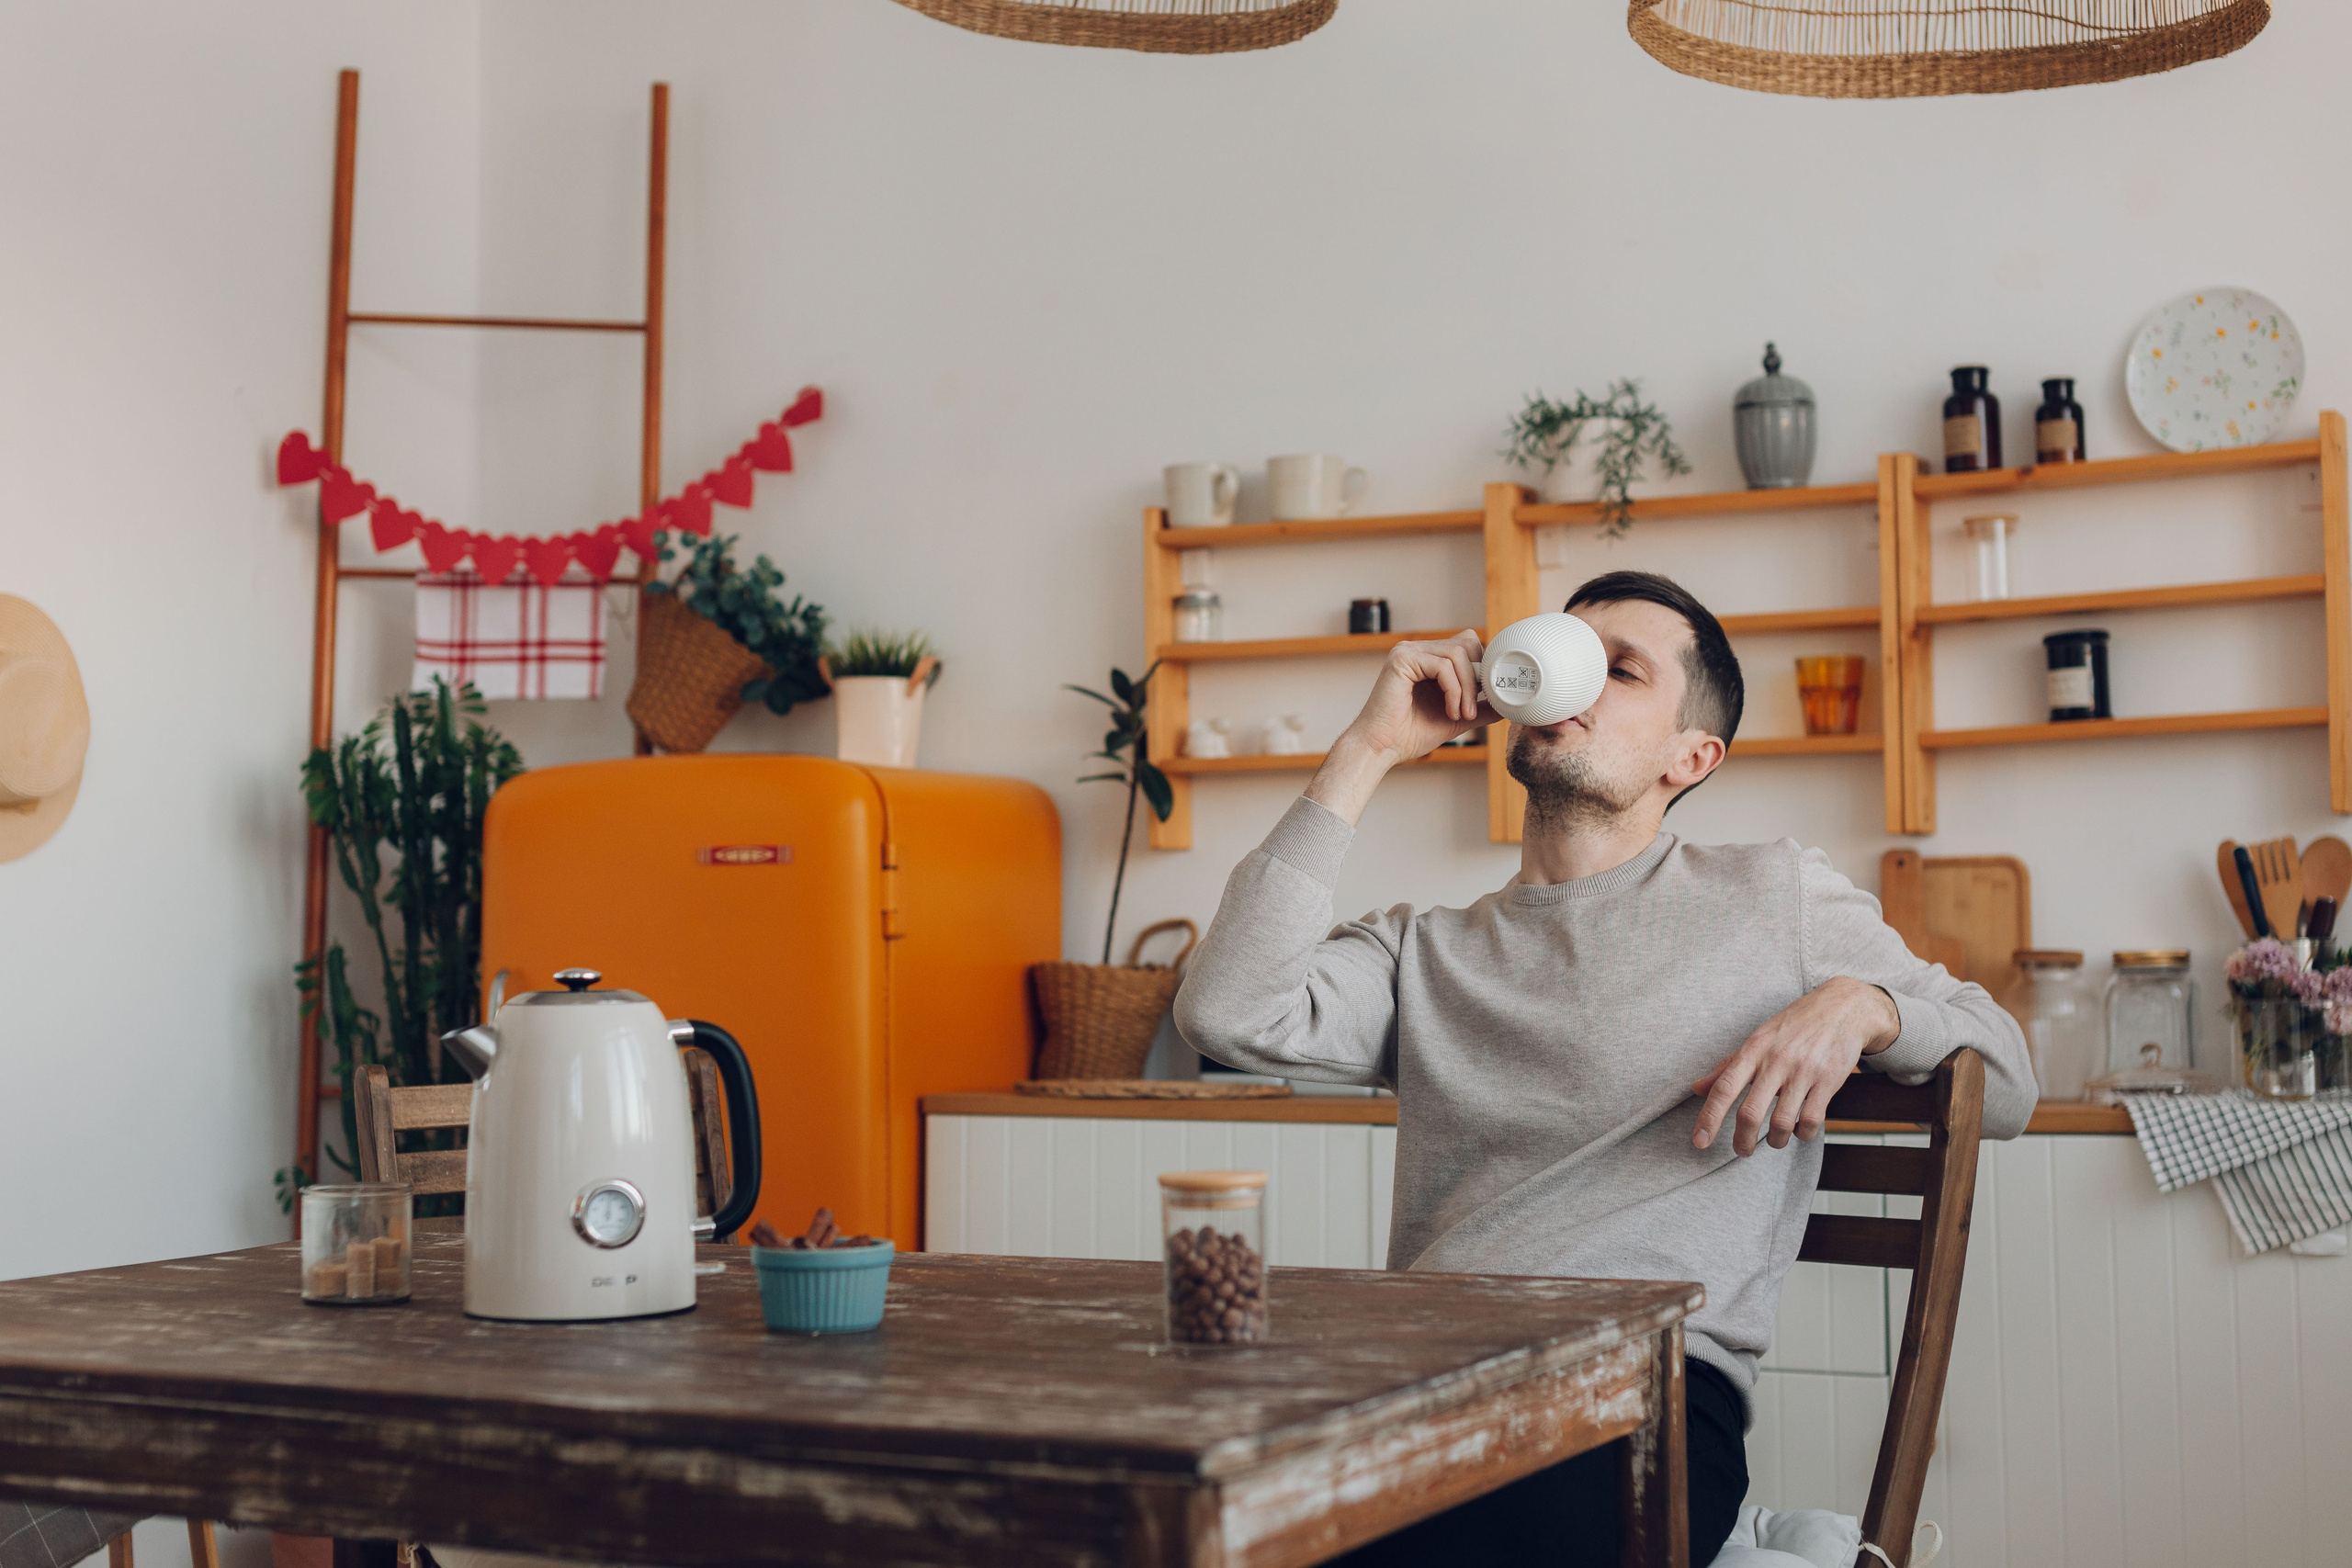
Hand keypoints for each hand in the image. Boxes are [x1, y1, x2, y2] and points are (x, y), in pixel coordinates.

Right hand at [1342, 630, 1494, 758]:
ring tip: (1462, 715)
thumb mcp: (1455, 718)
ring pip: (1457, 655)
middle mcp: (1416, 650)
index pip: (1467, 645)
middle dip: (1476, 678)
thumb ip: (1479, 708)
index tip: (1485, 698)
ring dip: (1467, 688)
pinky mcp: (1402, 660)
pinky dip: (1454, 691)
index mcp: (1427, 658)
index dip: (1480, 668)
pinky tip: (1449, 711)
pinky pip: (1443, 666)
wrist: (1381, 748)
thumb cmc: (1410, 735)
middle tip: (1472, 710)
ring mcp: (1407, 651)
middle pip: (1466, 644)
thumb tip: (1506, 705)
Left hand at [1691, 977, 1900, 1156]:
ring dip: (1775, 1141)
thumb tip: (1696, 1089)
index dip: (1709, 1117)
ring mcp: (1803, 1072)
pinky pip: (1812, 1120)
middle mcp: (1776, 1061)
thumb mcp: (1757, 1040)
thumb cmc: (1793, 1026)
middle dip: (1742, 1141)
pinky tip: (1799, 1131)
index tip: (1699, 1142)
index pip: (1724, 1088)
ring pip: (1782, 1123)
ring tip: (1774, 1141)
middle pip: (1750, 1112)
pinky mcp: (1829, 1081)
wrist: (1841, 1008)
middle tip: (1741, 1151)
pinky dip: (1803, 1134)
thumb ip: (1727, 1067)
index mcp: (1753, 1050)